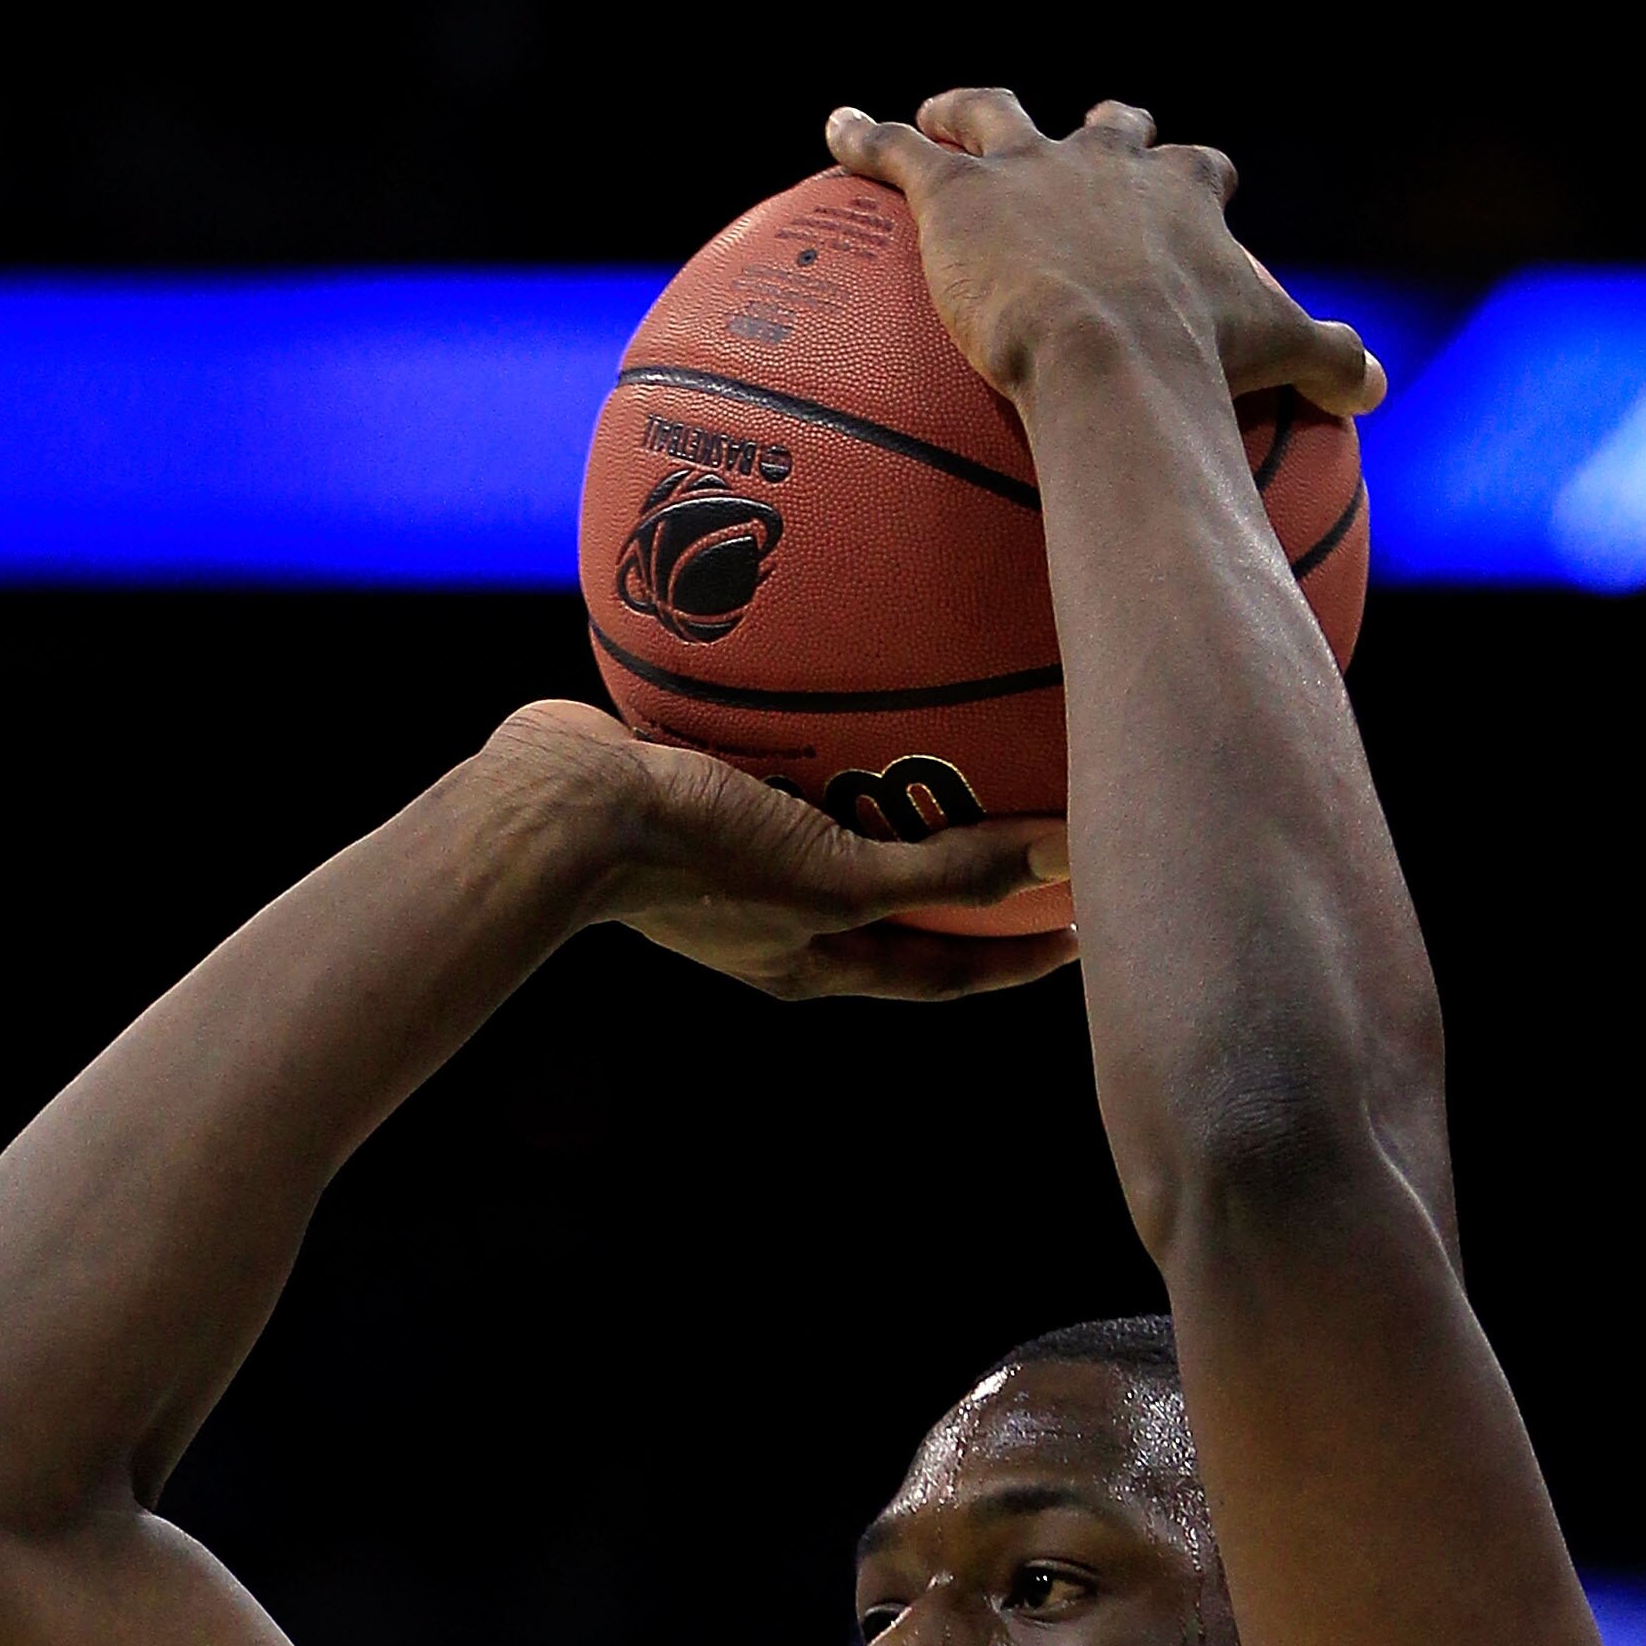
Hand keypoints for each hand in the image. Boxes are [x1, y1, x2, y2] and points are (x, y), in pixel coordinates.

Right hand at [483, 701, 1076, 1003]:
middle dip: (968, 887)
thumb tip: (1066, 853)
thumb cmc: (696, 858)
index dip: (1017, 958)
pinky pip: (788, 763)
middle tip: (1042, 842)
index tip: (1087, 928)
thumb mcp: (837, 876)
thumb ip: (948, 872)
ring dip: (899, 803)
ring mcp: (735, 861)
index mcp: (814, 963)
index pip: (944, 972)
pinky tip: (858, 673)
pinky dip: (831, 733)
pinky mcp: (700, 793)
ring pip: (842, 832)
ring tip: (961, 750)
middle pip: (900, 910)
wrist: (558, 806)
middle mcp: (780, 922)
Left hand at [824, 90, 1384, 431]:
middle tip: (1074, 140)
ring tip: (936, 114)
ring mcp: (1027, 170)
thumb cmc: (1199, 365)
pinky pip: (896, 152)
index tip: (1190, 181)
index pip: (1191, 172)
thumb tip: (1376, 388)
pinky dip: (863, 139)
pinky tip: (834, 131)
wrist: (1112, 358)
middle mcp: (1104, 163)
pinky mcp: (956, 195)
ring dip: (964, 114)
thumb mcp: (1282, 361)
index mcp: (1180, 197)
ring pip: (989, 118)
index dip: (1190, 177)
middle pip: (1100, 130)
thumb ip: (1330, 365)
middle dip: (1092, 133)